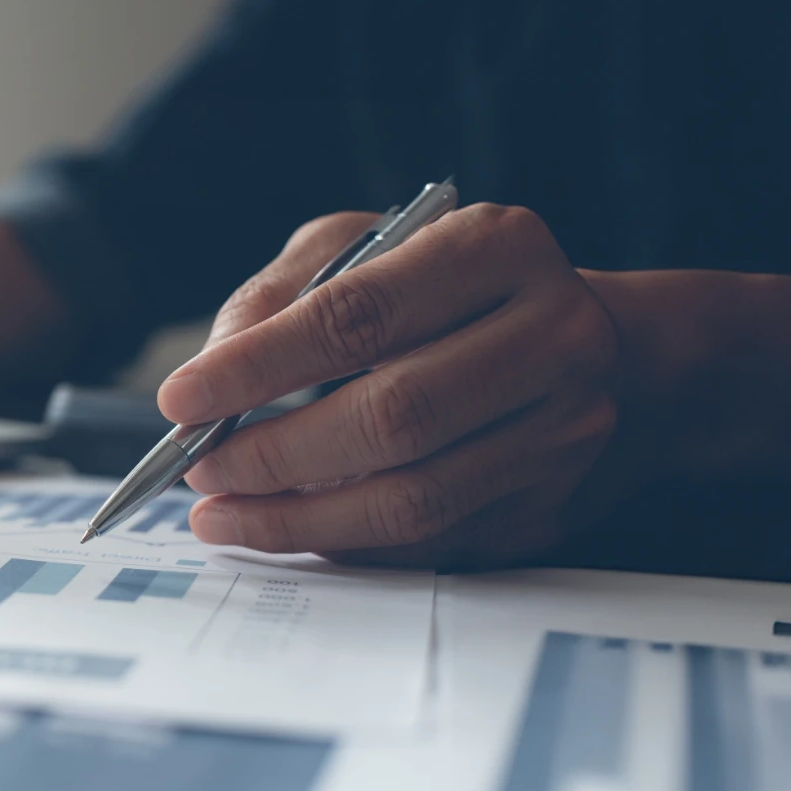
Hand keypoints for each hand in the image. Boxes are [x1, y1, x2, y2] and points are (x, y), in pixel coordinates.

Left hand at [157, 204, 623, 566]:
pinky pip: (428, 543)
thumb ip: (282, 293)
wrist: (609, 353)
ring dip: (297, 518)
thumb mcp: (366, 247)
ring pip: (413, 499)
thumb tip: (213, 368)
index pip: (360, 314)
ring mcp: (564, 429)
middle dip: (274, 454)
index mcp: (497, 249)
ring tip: (223, 514)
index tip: (181, 399)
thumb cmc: (453, 292)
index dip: (259, 365)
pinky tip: (287, 529)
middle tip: (199, 469)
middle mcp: (551, 336)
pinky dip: (343, 542)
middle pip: (393, 417)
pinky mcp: (550, 503)